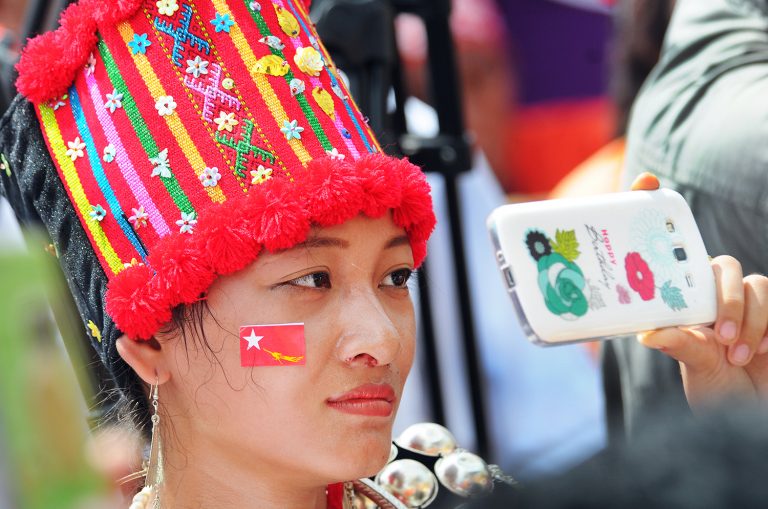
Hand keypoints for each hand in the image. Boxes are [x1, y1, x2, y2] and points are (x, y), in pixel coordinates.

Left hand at [630, 173, 767, 407]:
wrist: (753, 416)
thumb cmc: (717, 391)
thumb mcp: (694, 367)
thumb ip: (681, 346)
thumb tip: (648, 333)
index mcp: (685, 300)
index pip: (672, 248)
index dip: (656, 206)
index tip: (645, 180)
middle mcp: (713, 293)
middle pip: (721, 265)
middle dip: (726, 298)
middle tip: (719, 335)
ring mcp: (748, 299)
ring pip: (756, 283)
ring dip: (749, 319)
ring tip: (739, 354)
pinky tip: (761, 352)